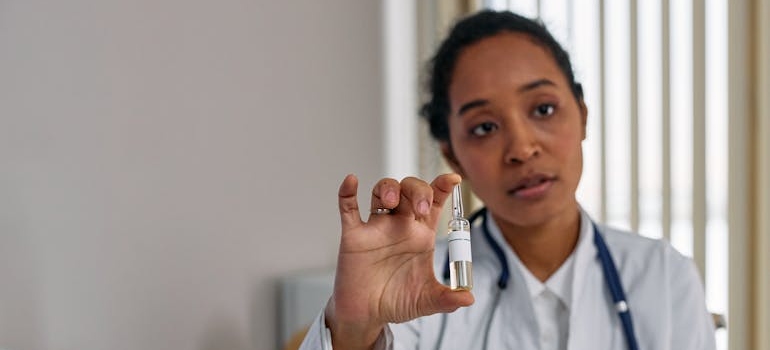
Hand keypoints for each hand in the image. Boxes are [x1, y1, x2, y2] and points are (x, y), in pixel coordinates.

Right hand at [325, 174, 474, 348]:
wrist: (367, 316)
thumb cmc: (397, 302)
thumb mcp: (427, 300)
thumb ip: (447, 299)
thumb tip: (469, 299)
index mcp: (422, 234)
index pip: (435, 201)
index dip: (443, 186)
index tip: (453, 179)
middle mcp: (400, 225)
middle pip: (411, 190)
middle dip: (418, 191)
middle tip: (421, 207)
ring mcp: (376, 227)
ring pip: (383, 191)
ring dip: (388, 188)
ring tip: (391, 202)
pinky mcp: (354, 236)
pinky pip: (348, 208)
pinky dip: (347, 193)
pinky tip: (351, 181)